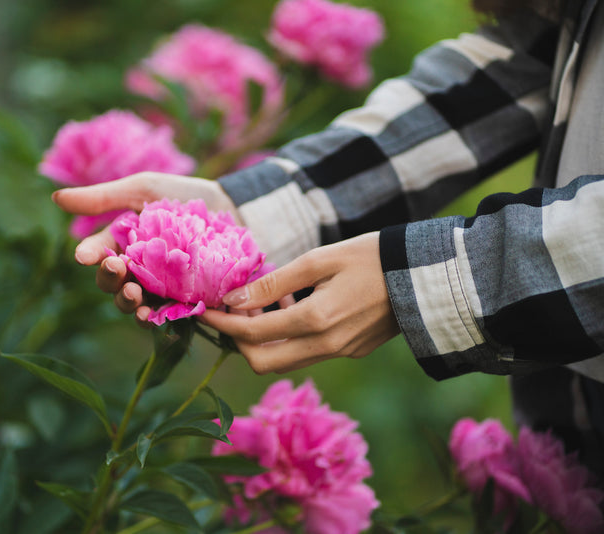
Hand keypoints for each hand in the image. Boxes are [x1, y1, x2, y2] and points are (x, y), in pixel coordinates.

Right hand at [51, 172, 239, 324]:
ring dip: (127, 303)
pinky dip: (153, 319)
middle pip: (112, 283)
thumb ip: (104, 198)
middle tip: (115, 269)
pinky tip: (152, 315)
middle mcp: (136, 270)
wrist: (236, 210)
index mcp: (121, 243)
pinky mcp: (182, 304)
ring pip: (132, 304)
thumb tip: (55, 198)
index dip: (89, 255)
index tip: (86, 255)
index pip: (97, 253)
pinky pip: (162, 318)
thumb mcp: (144, 189)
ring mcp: (158, 289)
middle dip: (109, 280)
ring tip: (132, 294)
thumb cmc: (185, 196)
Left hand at [199, 232, 399, 373]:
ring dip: (264, 338)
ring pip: (285, 360)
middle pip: (263, 362)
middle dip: (238, 340)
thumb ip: (274, 283)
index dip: (222, 322)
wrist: (425, 274)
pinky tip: (295, 306)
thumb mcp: (320, 260)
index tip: (203, 309)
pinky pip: (307, 353)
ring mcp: (341, 353)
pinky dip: (289, 336)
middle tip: (231, 311)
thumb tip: (234, 299)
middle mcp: (327, 346)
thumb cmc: (371, 256)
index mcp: (316, 321)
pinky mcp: (352, 352)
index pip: (251, 333)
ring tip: (265, 301)